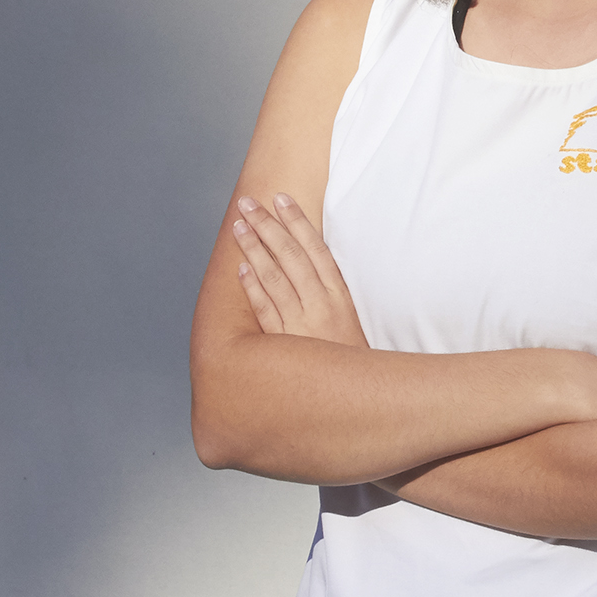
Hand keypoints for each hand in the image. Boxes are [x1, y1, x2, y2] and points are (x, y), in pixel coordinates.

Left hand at [232, 194, 368, 346]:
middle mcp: (321, 305)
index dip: (297, 221)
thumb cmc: (348, 357)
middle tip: (248, 203)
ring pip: (274, 277)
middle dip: (268, 225)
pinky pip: (266, 309)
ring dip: (254, 248)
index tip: (280, 198)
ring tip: (239, 226)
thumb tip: (304, 259)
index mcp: (339, 296)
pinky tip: (241, 267)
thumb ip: (326, 290)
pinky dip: (253, 287)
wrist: (357, 398)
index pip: (315, 248)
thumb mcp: (346, 318)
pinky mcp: (285, 344)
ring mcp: (302, 324)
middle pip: (291, 255)